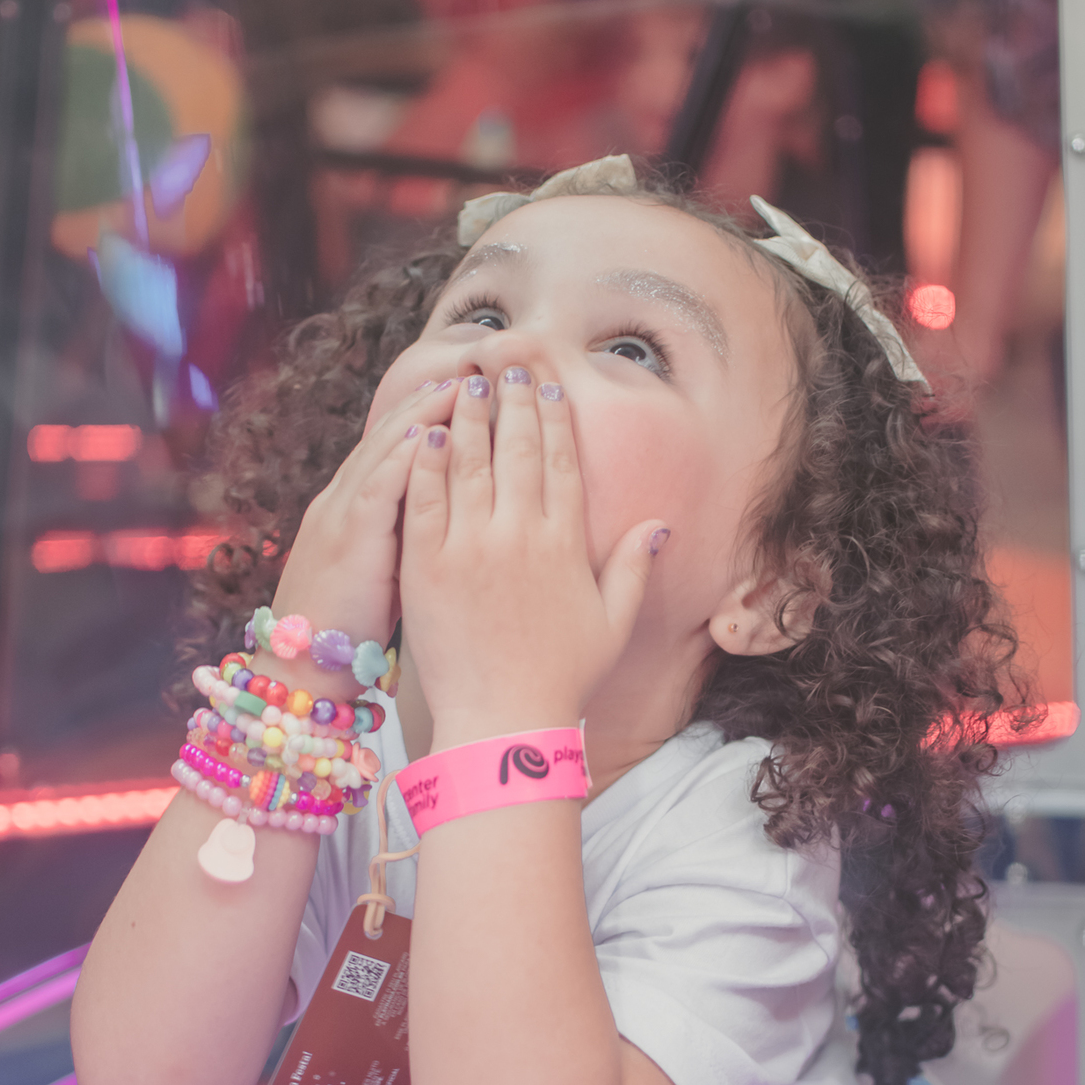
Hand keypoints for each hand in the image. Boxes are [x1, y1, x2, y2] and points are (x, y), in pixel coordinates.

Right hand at [257, 379, 461, 692]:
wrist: (301, 673)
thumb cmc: (350, 632)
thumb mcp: (388, 574)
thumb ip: (412, 539)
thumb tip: (458, 520)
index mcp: (357, 507)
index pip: (402, 444)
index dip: (437, 412)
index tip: (479, 391)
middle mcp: (346, 499)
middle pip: (397, 432)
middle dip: (438, 397)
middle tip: (482, 368)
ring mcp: (341, 514)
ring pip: (389, 447)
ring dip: (427, 411)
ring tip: (466, 383)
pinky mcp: (345, 538)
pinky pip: (377, 485)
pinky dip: (406, 455)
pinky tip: (434, 431)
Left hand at [398, 367, 666, 739]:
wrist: (503, 720)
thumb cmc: (561, 679)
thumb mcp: (612, 623)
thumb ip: (633, 567)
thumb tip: (660, 522)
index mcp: (565, 544)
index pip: (560, 463)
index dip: (554, 418)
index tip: (547, 387)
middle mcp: (520, 535)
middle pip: (517, 449)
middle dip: (513, 401)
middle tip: (506, 364)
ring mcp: (471, 547)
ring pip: (470, 462)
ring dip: (471, 416)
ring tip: (468, 382)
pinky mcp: (427, 564)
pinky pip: (425, 497)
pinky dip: (427, 460)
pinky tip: (428, 430)